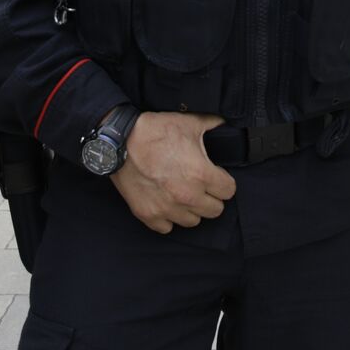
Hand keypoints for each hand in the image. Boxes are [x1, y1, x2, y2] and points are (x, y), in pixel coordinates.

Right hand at [110, 112, 236, 234]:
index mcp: (201, 175)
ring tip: (183, 194)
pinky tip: (166, 203)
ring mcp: (167, 209)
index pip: (229, 191)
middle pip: (215, 210)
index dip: (224, 182)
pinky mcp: (148, 215)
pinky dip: (168, 218)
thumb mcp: (189, 122)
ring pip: (193, 221)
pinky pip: (167, 227)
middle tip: (201, 185)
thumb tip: (224, 123)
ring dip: (191, 209)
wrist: (120, 141)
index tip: (216, 176)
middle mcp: (187, 196)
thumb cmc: (155, 131)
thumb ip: (213, 124)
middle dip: (211, 197)